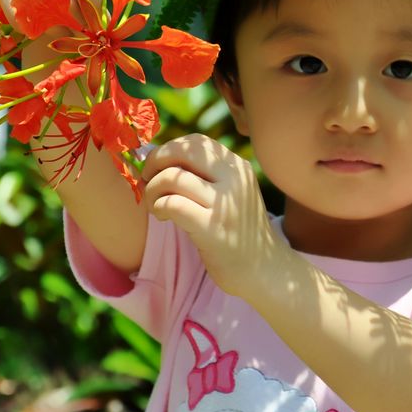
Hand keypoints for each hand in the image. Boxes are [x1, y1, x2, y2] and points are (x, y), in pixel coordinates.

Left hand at [141, 133, 291, 296]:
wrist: (264, 269)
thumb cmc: (237, 232)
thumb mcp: (231, 195)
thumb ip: (205, 175)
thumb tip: (155, 156)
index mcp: (238, 168)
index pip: (196, 142)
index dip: (168, 150)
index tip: (157, 167)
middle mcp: (234, 179)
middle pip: (182, 151)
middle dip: (155, 161)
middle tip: (147, 181)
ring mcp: (225, 204)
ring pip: (171, 177)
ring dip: (152, 190)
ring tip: (156, 205)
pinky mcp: (213, 228)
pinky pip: (172, 204)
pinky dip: (159, 207)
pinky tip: (163, 216)